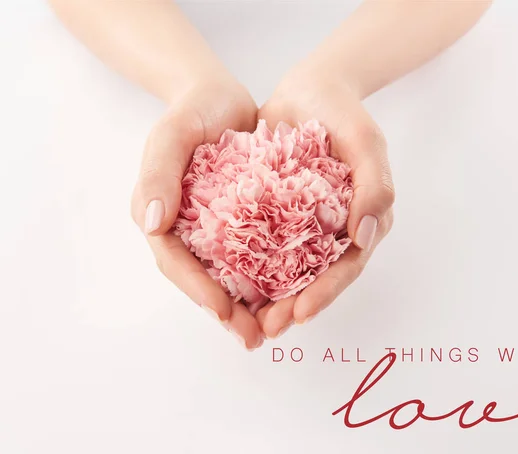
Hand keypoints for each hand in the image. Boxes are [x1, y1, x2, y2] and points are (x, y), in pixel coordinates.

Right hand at [130, 74, 264, 349]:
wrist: (221, 98)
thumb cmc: (193, 110)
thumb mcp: (173, 133)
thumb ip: (158, 173)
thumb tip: (152, 224)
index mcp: (159, 215)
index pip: (174, 262)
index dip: (197, 289)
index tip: (223, 311)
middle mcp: (184, 229)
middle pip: (202, 279)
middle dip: (226, 312)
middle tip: (253, 338)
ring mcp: (211, 229)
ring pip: (227, 275)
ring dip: (249, 305)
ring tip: (274, 328)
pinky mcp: (239, 223)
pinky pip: (251, 256)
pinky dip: (267, 277)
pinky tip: (290, 294)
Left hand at [256, 68, 394, 338]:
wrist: (309, 89)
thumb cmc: (344, 112)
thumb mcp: (365, 141)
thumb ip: (375, 186)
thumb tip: (365, 237)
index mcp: (362, 221)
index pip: (346, 267)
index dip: (326, 293)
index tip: (300, 314)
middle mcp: (334, 230)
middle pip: (315, 278)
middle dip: (292, 307)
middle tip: (266, 329)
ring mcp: (305, 225)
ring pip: (288, 270)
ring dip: (269, 298)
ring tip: (245, 321)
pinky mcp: (277, 215)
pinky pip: (264, 246)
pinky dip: (249, 267)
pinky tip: (228, 284)